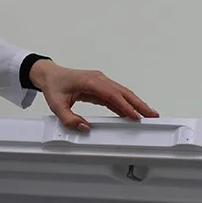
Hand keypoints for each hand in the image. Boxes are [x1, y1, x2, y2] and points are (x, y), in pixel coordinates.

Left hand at [29, 60, 158, 131]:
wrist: (50, 74)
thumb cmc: (53, 86)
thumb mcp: (56, 105)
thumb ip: (69, 119)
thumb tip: (85, 127)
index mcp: (89, 81)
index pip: (111, 94)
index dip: (125, 106)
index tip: (135, 116)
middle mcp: (98, 79)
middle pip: (123, 92)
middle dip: (139, 104)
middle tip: (152, 115)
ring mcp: (101, 81)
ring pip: (122, 93)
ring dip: (136, 103)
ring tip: (148, 114)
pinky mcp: (101, 86)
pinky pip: (116, 96)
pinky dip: (126, 104)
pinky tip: (133, 113)